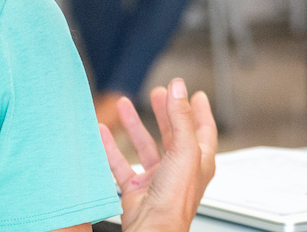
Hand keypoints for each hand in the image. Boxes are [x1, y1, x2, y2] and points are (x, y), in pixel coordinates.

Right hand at [99, 78, 217, 231]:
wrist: (153, 227)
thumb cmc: (176, 199)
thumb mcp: (184, 149)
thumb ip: (180, 117)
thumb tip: (178, 89)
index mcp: (199, 161)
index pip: (203, 130)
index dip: (200, 111)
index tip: (196, 95)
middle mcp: (179, 169)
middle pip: (173, 133)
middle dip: (164, 111)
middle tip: (157, 94)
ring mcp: (157, 178)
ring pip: (145, 146)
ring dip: (135, 125)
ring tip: (125, 105)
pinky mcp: (136, 188)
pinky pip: (121, 163)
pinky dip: (111, 148)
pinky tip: (103, 133)